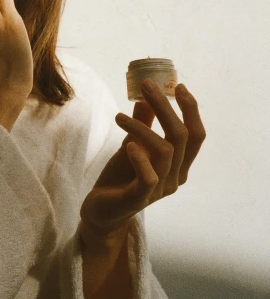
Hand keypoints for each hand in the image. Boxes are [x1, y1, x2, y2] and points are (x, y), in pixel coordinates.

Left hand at [80, 80, 205, 239]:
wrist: (101, 211)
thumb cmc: (121, 178)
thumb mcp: (132, 146)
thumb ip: (143, 126)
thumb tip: (144, 98)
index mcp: (179, 165)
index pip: (196, 136)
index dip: (191, 110)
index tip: (178, 86)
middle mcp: (175, 178)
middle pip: (182, 137)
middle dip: (166, 107)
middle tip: (147, 86)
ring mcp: (159, 190)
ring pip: (165, 151)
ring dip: (142, 128)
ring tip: (120, 117)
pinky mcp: (139, 199)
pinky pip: (148, 177)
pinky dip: (140, 158)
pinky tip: (128, 145)